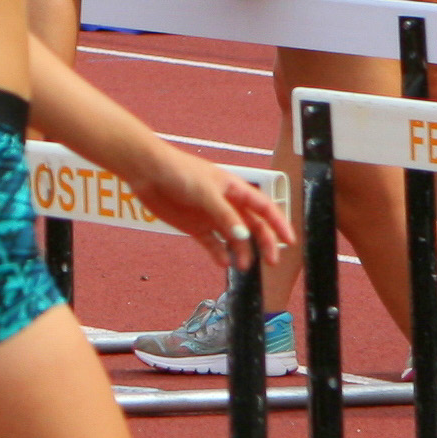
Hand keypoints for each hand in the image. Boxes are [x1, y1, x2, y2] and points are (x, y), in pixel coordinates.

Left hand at [127, 145, 292, 273]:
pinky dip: (218, 254)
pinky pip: (212, 243)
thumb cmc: (179, 171)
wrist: (148, 172)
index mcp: (235, 189)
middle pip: (253, 226)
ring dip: (240, 252)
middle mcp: (226, 204)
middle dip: (263, 243)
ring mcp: (211, 216)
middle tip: (270, 261)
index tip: (289, 241)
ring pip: (233, 238)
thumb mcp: (207, 192)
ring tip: (242, 266)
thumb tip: (244, 238)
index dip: (279, 224)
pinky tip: (223, 263)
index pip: (265, 207)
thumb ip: (226, 215)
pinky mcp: (194, 226)